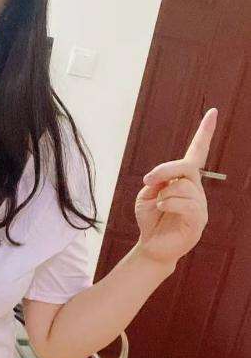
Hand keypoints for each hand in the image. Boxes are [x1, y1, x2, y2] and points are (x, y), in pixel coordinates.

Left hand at [133, 108, 217, 268]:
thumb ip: (156, 181)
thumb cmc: (150, 218)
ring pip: (183, 187)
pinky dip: (168, 204)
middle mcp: (196, 189)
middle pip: (186, 167)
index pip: (196, 153)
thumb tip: (169, 178)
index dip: (204, 133)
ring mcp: (200, 205)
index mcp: (184, 179)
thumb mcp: (145, 194)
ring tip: (159, 207)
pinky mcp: (199, 221)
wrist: (151, 245)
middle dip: (164, 170)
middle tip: (148, 179)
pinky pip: (186, 205)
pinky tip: (162, 210)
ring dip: (163, 195)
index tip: (212, 112)